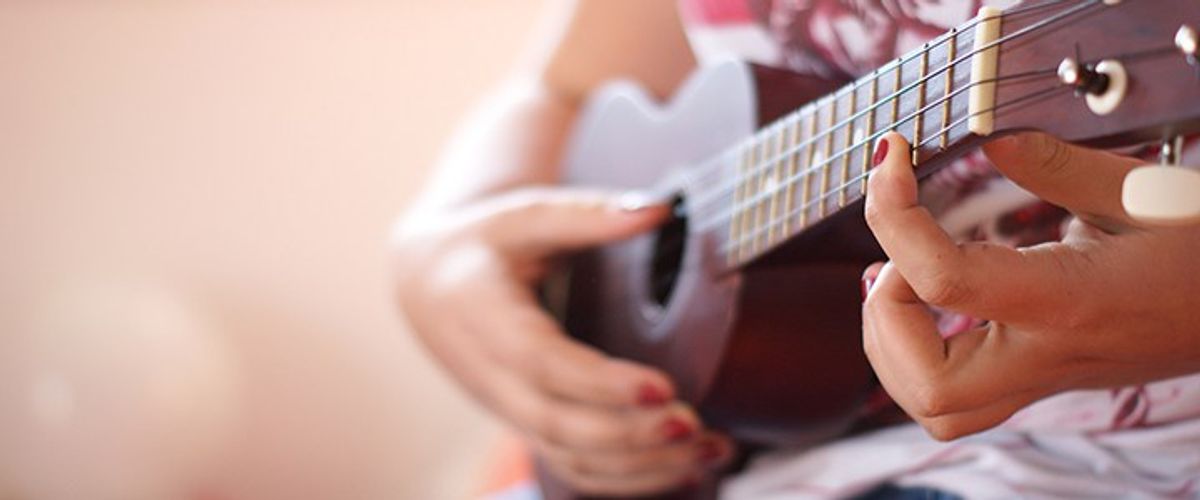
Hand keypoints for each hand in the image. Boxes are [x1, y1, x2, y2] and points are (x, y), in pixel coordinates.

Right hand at [392, 188, 733, 494]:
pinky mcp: (532, 428)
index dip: (600, 383)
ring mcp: (511, 411)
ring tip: (711, 450)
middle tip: (695, 424)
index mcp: (485, 319)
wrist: (432, 284)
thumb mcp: (524, 215)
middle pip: (557, 425)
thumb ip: (587, 215)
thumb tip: (658, 209)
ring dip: (644, 466)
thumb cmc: (483, 244)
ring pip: (571, 459)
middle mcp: (492, 379)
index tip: (663, 386)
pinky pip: (578, 469)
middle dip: (629, 435)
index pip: (541, 363)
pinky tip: (686, 469)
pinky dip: (632, 479)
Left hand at [862, 132, 1199, 439]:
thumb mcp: (1141, 194)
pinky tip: (918, 298)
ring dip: (889, 345)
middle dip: (884, 319)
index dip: (894, 217)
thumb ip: (1054, 167)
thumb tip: (983, 139)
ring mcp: (1043, 378)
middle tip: (887, 257)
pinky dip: (910, 354)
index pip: (946, 281)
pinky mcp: (1038, 380)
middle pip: (930, 388)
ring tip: (891, 277)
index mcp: (1070, 302)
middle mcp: (1047, 355)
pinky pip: (953, 399)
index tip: (890, 158)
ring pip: (935, 409)